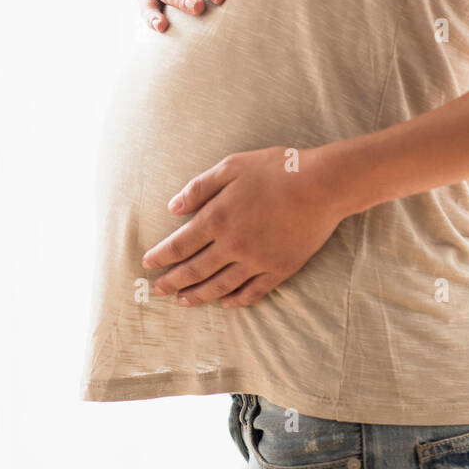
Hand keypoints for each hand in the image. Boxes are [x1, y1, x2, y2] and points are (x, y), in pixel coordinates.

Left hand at [141, 146, 343, 307]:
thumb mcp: (232, 166)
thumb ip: (200, 187)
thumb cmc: (277, 168)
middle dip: (172, 282)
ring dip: (197, 296)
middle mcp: (233, 244)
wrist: (322, 185)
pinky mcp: (279, 269)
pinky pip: (252, 292)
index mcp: (218, 217)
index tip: (147, 265)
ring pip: (219, 286)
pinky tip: (224, 303)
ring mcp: (256, 261)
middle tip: (157, 290)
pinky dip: (235, 300)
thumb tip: (173, 208)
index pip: (180, 244)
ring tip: (183, 302)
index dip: (161, 257)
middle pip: (194, 270)